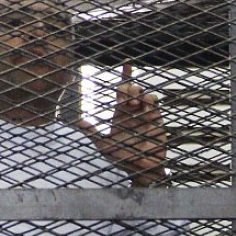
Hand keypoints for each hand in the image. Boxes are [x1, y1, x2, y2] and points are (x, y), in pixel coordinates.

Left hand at [89, 63, 167, 186]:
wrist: (141, 170)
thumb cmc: (122, 158)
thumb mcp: (104, 146)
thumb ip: (92, 133)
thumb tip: (78, 121)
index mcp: (119, 114)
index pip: (121, 92)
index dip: (124, 77)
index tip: (127, 65)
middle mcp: (133, 112)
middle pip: (132, 90)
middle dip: (129, 88)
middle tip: (125, 97)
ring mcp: (146, 115)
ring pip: (144, 95)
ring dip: (139, 94)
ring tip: (134, 102)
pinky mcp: (156, 121)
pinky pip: (155, 106)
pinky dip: (150, 102)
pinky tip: (145, 106)